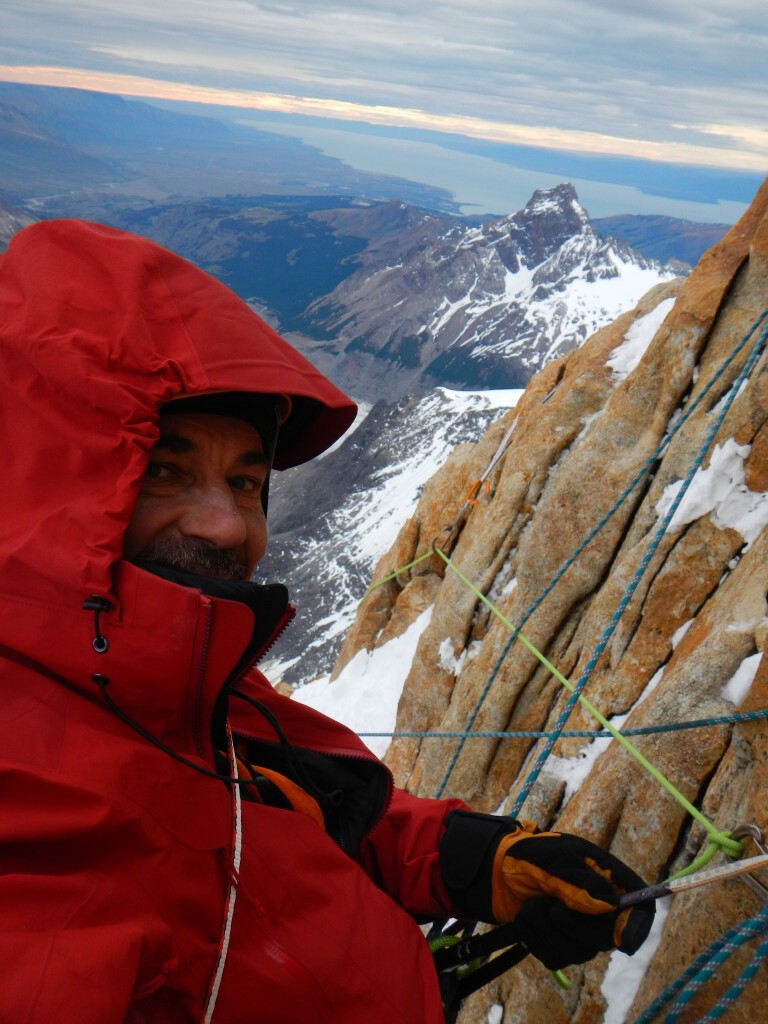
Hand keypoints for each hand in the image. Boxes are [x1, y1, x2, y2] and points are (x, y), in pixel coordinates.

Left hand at [492, 826, 654, 968]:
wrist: (496, 871)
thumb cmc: (529, 856)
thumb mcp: (553, 857)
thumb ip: (580, 880)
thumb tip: (610, 905)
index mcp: (608, 880)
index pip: (641, 909)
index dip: (636, 923)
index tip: (615, 928)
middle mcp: (601, 910)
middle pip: (609, 938)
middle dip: (574, 925)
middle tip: (551, 908)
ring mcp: (582, 933)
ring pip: (579, 952)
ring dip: (546, 928)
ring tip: (532, 904)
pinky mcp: (561, 948)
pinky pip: (555, 958)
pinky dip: (534, 938)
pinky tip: (526, 919)